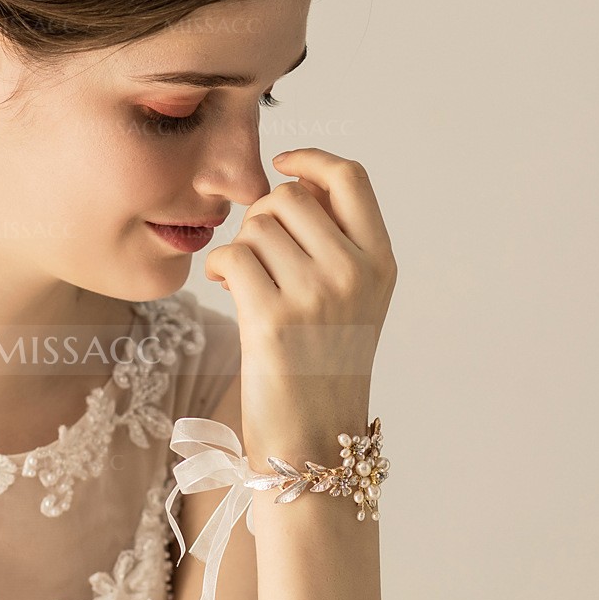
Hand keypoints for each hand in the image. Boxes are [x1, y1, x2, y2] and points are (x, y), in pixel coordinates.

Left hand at [205, 148, 396, 434]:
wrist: (313, 438)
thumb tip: (292, 181)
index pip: (351, 178)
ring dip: (240, 247)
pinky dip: (218, 266)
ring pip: (256, 226)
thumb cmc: (321, 362)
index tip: (282, 163)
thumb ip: (332, 240)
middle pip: (290, 196)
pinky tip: (225, 285)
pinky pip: (231, 255)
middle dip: (261, 215)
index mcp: (380, 262)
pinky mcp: (273, 318)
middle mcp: (354, 273)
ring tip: (245, 280)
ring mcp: (317, 295)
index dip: (311, 160)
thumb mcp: (350, 296)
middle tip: (257, 251)